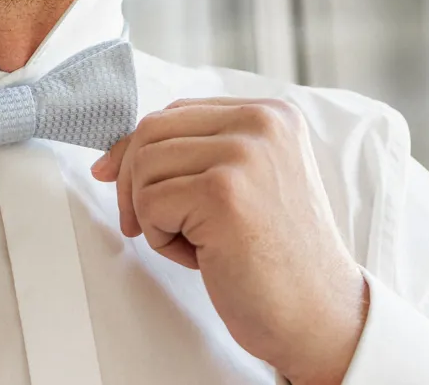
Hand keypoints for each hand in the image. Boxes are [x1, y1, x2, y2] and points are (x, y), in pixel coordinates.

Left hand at [91, 98, 368, 384]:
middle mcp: (261, 123)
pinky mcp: (222, 193)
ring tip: (194, 243)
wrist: (320, 316)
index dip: (138, 150)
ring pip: (144, 165)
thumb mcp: (245, 184)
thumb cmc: (276, 257)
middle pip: (151, 131)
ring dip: (151, 213)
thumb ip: (196, 155)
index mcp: (270, 114)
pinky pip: (150, 203)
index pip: (175, 111)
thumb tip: (109, 159)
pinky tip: (201, 257)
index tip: (121, 183)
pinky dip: (160, 238)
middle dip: (132, 182)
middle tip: (145, 225)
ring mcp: (243, 155)